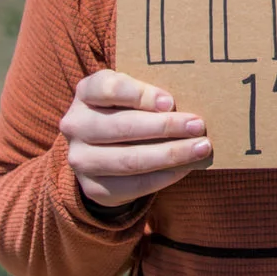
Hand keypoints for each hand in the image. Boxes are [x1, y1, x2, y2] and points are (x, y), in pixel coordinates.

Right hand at [61, 71, 210, 207]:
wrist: (100, 150)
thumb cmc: (125, 110)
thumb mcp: (130, 93)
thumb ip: (148, 94)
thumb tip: (180, 106)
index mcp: (85, 93)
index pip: (108, 88)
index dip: (140, 95)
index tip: (170, 102)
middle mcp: (75, 125)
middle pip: (123, 127)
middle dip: (166, 127)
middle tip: (198, 125)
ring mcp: (81, 159)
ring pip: (130, 160)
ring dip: (171, 154)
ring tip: (201, 148)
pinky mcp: (93, 187)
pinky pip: (133, 185)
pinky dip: (164, 176)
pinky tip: (186, 167)